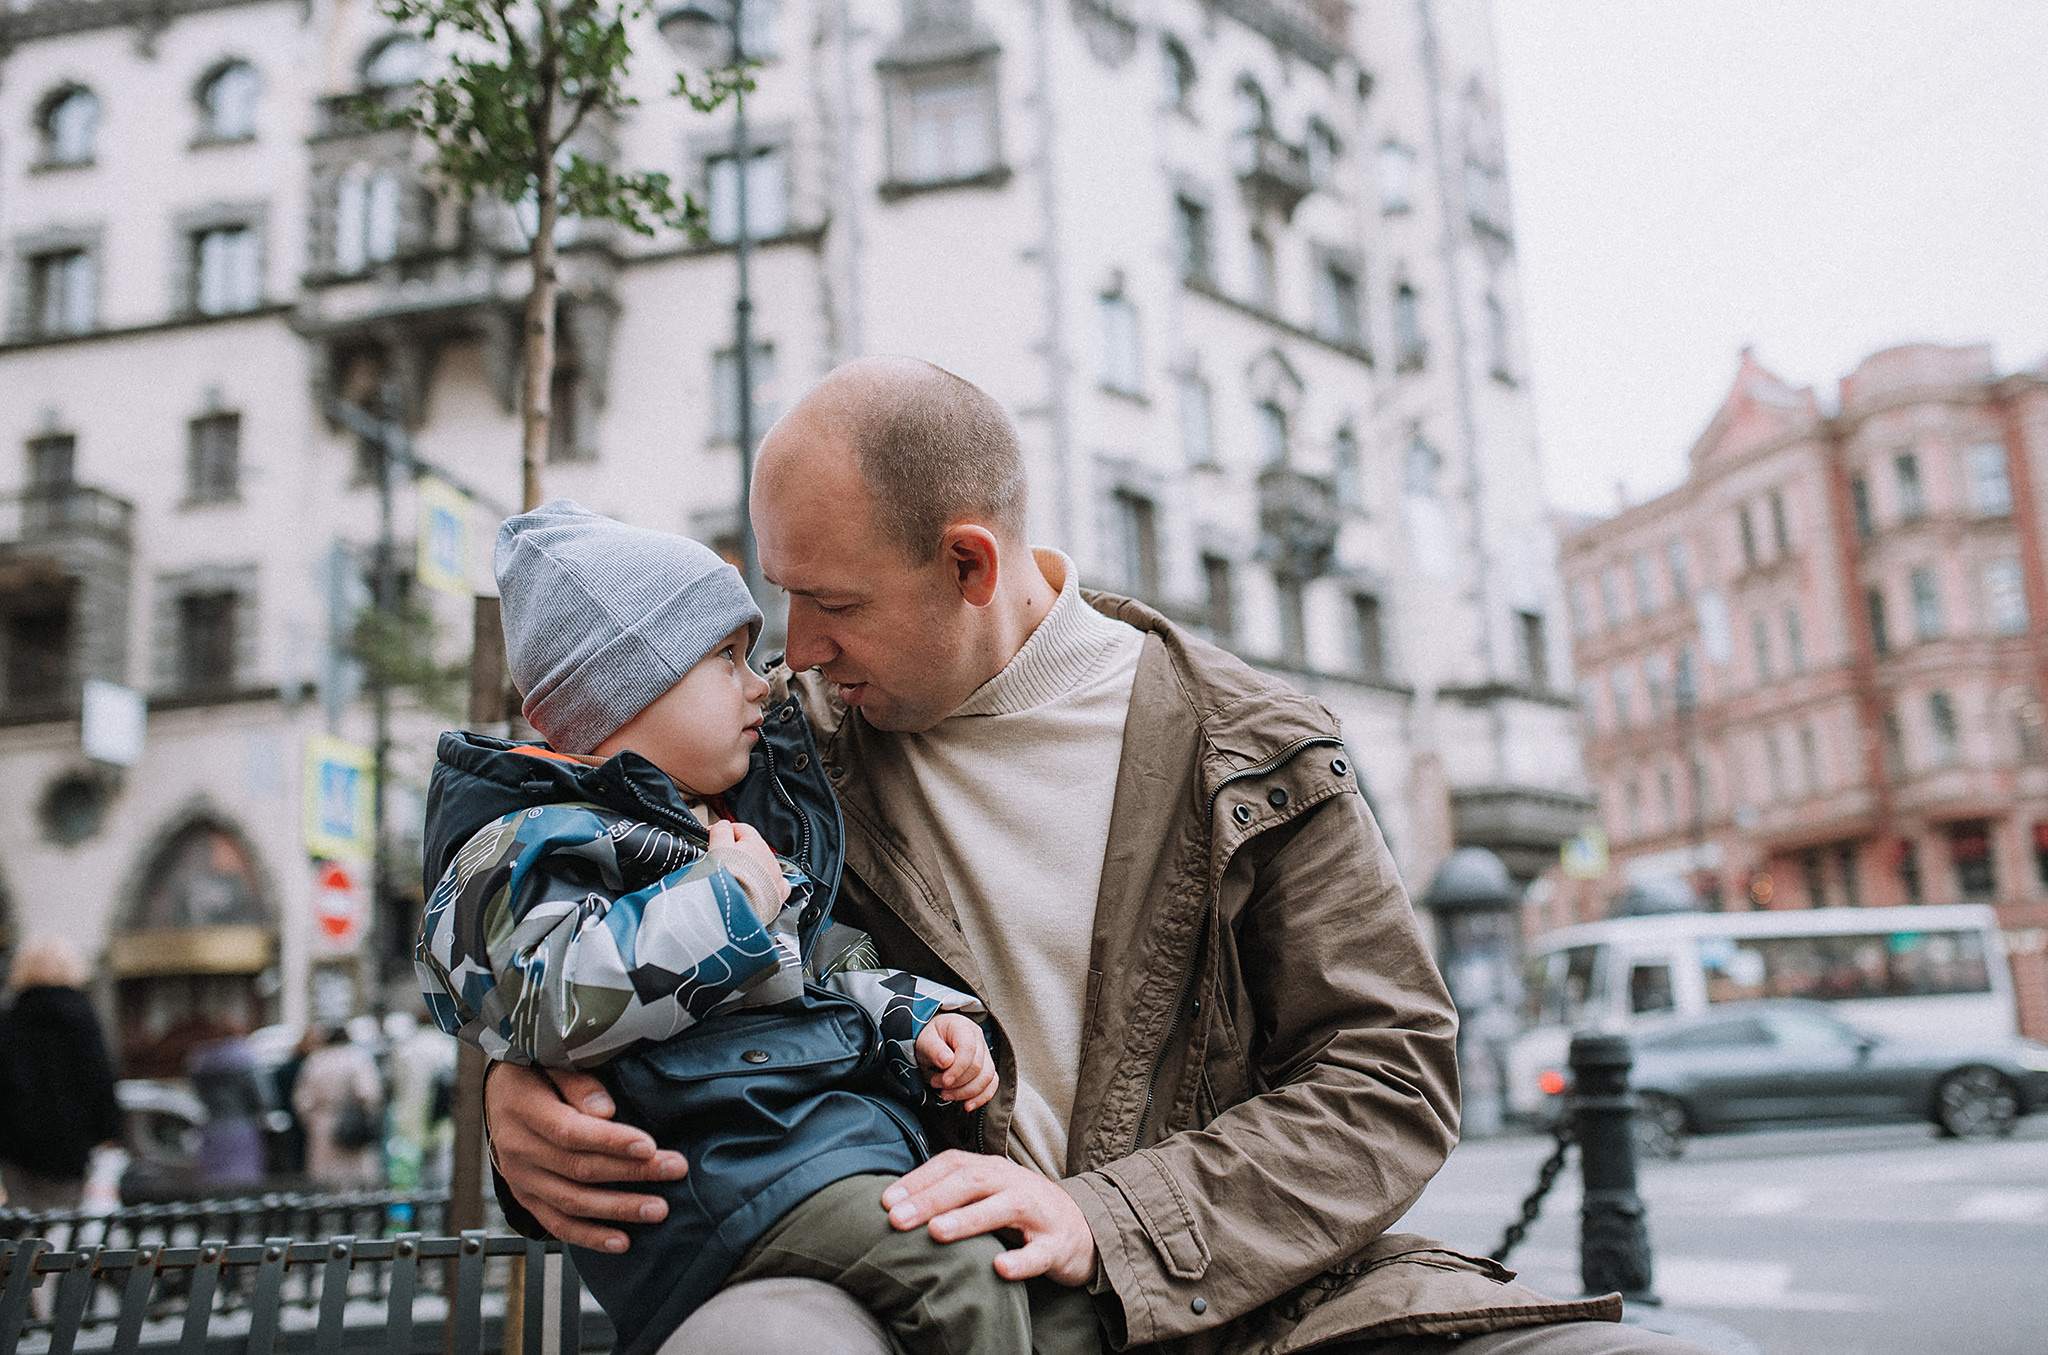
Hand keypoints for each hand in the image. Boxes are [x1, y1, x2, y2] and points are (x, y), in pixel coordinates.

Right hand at [484, 1062, 687, 1252]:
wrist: (499, 1095)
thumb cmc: (534, 1074)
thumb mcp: (551, 1062)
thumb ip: (579, 1085)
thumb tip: (605, 1110)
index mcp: (524, 1111)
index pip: (571, 1132)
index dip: (611, 1142)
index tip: (649, 1145)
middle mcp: (519, 1150)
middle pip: (580, 1169)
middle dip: (632, 1172)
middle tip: (674, 1169)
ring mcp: (521, 1179)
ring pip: (572, 1202)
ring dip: (619, 1209)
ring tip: (658, 1209)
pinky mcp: (526, 1198)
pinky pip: (557, 1224)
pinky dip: (590, 1236)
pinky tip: (622, 1241)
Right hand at [708, 819, 791, 903]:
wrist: (736, 908)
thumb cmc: (726, 878)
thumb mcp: (718, 847)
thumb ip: (720, 831)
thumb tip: (723, 825)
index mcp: (755, 844)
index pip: (741, 829)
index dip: (724, 832)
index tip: (712, 839)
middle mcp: (769, 858)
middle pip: (752, 848)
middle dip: (737, 852)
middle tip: (720, 861)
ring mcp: (775, 876)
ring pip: (762, 865)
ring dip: (750, 868)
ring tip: (734, 878)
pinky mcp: (778, 894)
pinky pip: (776, 884)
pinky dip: (766, 884)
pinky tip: (756, 887)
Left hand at [881, 1152, 1096, 1286]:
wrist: (1084, 1229)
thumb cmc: (1023, 1213)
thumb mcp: (989, 1195)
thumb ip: (954, 1194)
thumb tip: (899, 1204)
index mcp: (994, 1171)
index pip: (953, 1164)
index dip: (919, 1179)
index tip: (885, 1200)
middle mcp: (1013, 1184)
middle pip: (971, 1181)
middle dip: (931, 1198)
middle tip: (897, 1218)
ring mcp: (1038, 1213)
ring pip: (1003, 1209)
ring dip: (968, 1219)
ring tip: (936, 1231)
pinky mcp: (1057, 1245)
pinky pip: (1039, 1253)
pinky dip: (1020, 1262)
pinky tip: (999, 1269)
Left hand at [913, 1014, 997, 1111]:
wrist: (932, 1039)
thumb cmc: (929, 1037)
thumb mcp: (924, 1039)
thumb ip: (934, 1049)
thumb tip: (947, 1061)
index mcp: (963, 1028)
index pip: (968, 1050)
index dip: (957, 1069)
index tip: (944, 1081)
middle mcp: (978, 1039)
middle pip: (978, 1067)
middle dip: (957, 1083)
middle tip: (937, 1085)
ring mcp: (984, 1053)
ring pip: (987, 1077)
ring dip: (966, 1092)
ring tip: (947, 1094)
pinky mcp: (986, 1067)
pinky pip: (992, 1083)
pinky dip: (981, 1097)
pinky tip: (968, 1104)